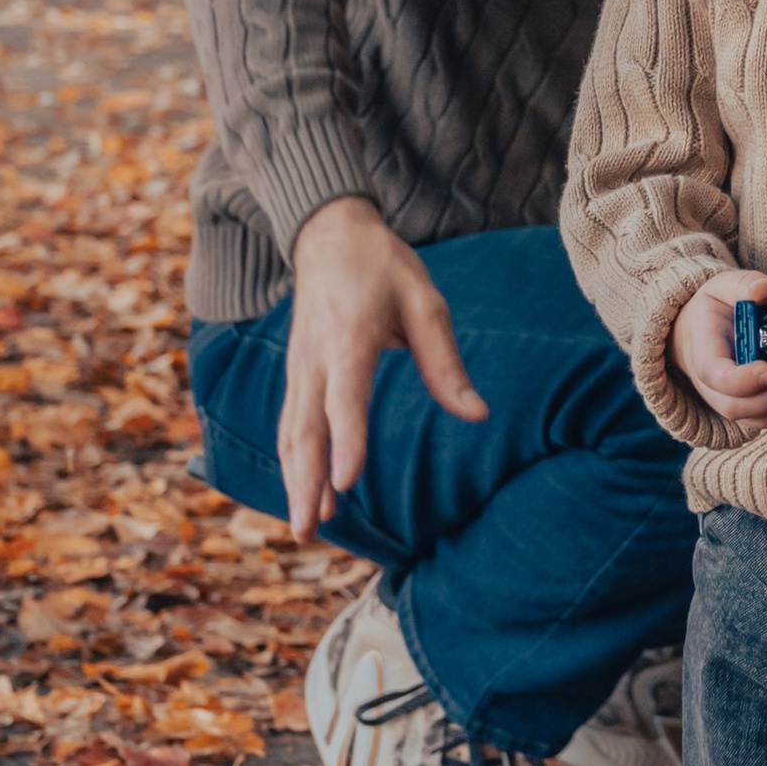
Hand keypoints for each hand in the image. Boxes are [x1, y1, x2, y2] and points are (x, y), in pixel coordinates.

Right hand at [280, 196, 486, 544]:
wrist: (327, 235)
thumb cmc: (382, 267)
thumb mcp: (425, 301)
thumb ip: (445, 362)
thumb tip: (476, 414)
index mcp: (349, 337)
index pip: (345, 399)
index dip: (346, 442)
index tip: (344, 483)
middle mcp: (315, 358)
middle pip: (306, 429)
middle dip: (305, 483)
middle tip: (307, 529)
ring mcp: (298, 368)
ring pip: (291, 433)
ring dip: (295, 482)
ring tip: (305, 528)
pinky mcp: (295, 374)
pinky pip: (290, 425)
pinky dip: (293, 463)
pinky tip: (303, 495)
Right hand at [671, 270, 766, 431]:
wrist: (696, 331)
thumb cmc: (711, 310)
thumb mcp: (721, 287)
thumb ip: (743, 284)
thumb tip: (765, 290)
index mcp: (702, 352)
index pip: (716, 376)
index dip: (743, 380)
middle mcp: (710, 385)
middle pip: (734, 406)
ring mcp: (726, 400)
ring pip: (750, 420)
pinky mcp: (743, 408)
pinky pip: (762, 421)